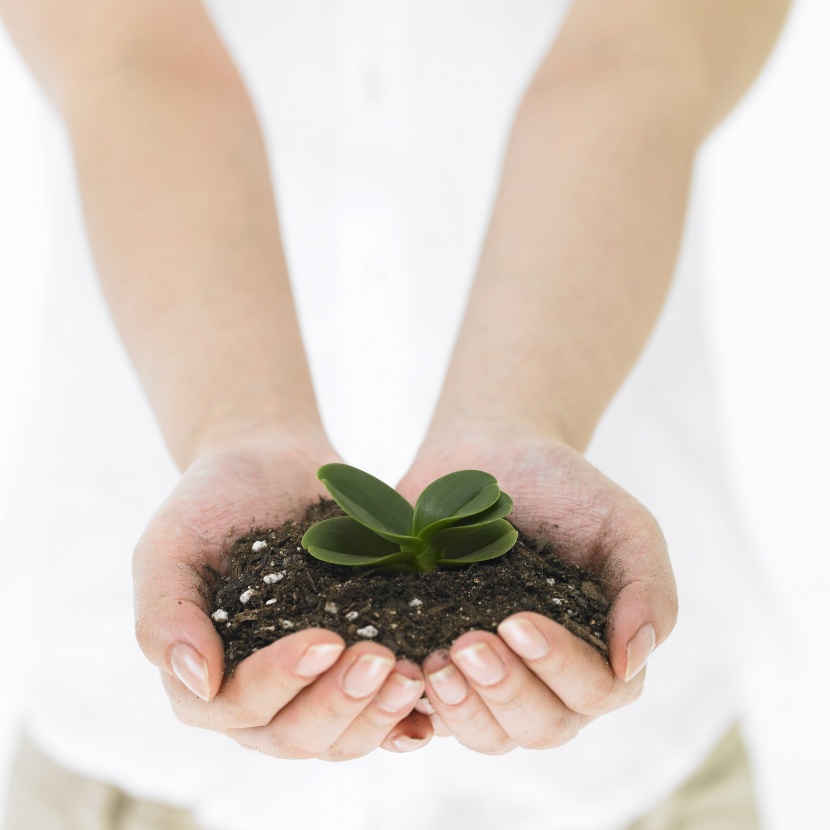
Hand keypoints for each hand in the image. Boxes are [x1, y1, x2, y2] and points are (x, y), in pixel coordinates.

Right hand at [133, 428, 431, 759]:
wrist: (268, 464)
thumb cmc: (213, 500)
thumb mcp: (170, 542)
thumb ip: (164, 611)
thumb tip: (197, 681)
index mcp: (204, 675)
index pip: (237, 706)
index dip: (280, 683)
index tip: (325, 640)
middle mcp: (257, 694)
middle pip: (295, 735)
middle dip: (340, 704)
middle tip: (382, 659)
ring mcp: (309, 686)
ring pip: (342, 736)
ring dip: (378, 715)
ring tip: (415, 672)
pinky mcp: (352, 666)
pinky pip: (378, 712)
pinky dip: (405, 717)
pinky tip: (432, 698)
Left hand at [397, 428, 676, 753]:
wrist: (490, 456)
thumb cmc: (563, 490)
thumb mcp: (622, 524)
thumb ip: (648, 588)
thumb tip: (634, 661)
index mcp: (602, 651)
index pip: (596, 691)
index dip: (558, 667)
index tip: (517, 621)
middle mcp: (549, 678)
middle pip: (540, 726)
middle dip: (504, 691)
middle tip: (467, 643)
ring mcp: (492, 677)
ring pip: (487, 734)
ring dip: (462, 710)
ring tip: (433, 662)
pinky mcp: (440, 664)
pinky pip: (429, 716)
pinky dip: (414, 713)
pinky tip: (402, 680)